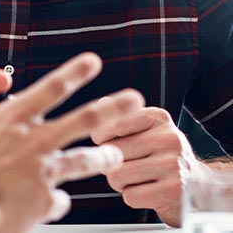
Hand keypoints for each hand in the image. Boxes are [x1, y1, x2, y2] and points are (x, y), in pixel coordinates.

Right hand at [0, 52, 143, 232]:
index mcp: (12, 119)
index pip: (50, 88)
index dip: (74, 72)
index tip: (93, 61)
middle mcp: (35, 143)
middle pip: (85, 120)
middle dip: (113, 108)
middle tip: (135, 100)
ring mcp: (43, 174)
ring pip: (83, 161)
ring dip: (102, 157)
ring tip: (116, 156)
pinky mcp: (42, 203)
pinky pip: (57, 201)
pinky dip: (57, 200)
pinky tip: (57, 203)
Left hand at [90, 105, 207, 225]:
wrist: (199, 187)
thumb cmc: (161, 156)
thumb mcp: (147, 130)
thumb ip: (121, 117)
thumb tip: (101, 104)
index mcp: (158, 118)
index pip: (111, 125)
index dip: (102, 139)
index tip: (112, 144)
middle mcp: (169, 138)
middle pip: (111, 152)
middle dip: (112, 164)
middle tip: (130, 166)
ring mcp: (173, 165)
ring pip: (116, 175)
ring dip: (120, 183)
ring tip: (139, 179)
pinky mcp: (173, 192)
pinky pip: (130, 196)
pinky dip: (133, 197)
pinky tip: (149, 193)